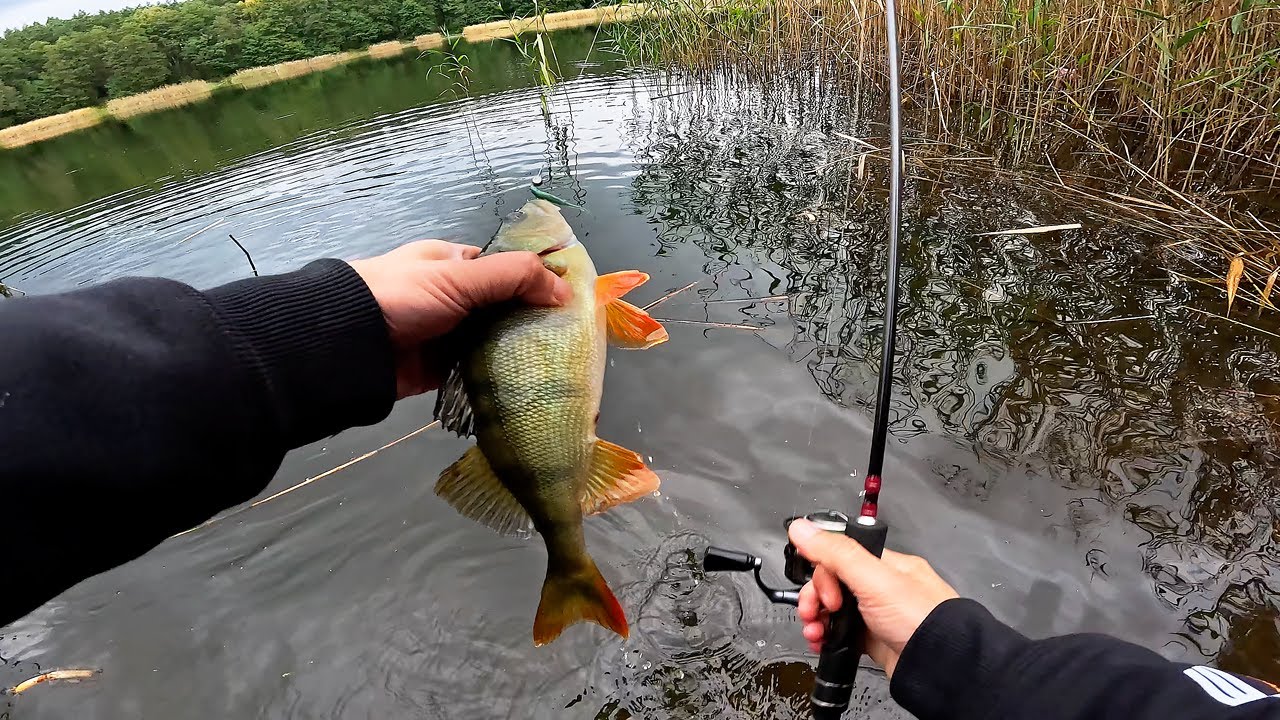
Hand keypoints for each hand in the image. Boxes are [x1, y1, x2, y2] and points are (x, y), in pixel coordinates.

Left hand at [348, 240, 571, 398]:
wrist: (347, 346)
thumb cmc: (401, 297)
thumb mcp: (459, 276)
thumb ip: (512, 276)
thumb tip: (563, 290)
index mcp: (452, 263)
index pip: (505, 268)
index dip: (537, 280)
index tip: (571, 300)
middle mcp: (452, 297)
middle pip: (504, 307)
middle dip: (531, 320)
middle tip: (571, 339)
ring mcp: (447, 333)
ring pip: (493, 340)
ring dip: (518, 350)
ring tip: (559, 363)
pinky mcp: (442, 368)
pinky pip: (478, 370)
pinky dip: (499, 375)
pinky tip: (529, 382)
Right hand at [788, 518, 959, 678]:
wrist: (941, 667)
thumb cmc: (924, 621)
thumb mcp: (874, 580)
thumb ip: (836, 553)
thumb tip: (803, 528)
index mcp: (887, 565)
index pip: (840, 557)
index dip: (823, 573)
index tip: (822, 592)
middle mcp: (883, 588)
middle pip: (834, 584)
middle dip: (816, 598)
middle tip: (815, 612)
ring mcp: (878, 615)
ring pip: (836, 610)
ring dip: (817, 619)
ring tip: (814, 631)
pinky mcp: (875, 640)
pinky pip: (842, 634)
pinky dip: (828, 637)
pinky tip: (823, 642)